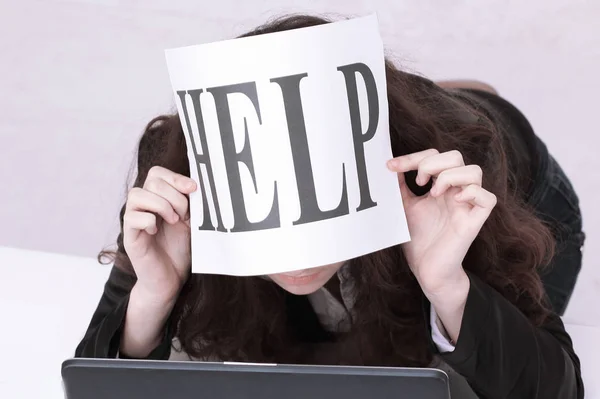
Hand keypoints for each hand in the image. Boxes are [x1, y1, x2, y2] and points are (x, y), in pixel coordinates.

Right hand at [123, 166, 196, 302]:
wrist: (170, 279)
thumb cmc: (179, 250)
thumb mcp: (190, 222)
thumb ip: (190, 203)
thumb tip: (196, 185)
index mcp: (158, 199)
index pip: (158, 173)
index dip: (176, 177)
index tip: (194, 189)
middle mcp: (143, 206)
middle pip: (151, 181)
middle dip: (174, 195)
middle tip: (184, 214)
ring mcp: (134, 220)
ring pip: (137, 195)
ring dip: (160, 205)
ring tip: (173, 221)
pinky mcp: (129, 237)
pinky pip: (131, 218)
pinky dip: (148, 221)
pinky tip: (156, 231)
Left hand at [387, 149, 496, 294]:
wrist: (426, 269)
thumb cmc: (418, 239)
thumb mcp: (404, 207)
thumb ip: (399, 186)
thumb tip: (390, 165)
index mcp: (439, 186)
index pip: (434, 156)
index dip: (413, 156)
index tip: (390, 167)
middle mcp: (455, 191)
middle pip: (456, 156)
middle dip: (432, 162)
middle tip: (417, 181)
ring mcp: (466, 205)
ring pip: (474, 171)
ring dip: (450, 175)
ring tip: (432, 193)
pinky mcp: (474, 221)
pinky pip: (488, 198)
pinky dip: (472, 193)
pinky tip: (453, 201)